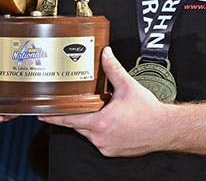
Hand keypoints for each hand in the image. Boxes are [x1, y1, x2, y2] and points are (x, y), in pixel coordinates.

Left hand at [39, 47, 170, 156]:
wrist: (164, 129)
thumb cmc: (148, 111)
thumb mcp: (128, 86)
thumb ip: (113, 69)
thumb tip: (105, 54)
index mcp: (100, 122)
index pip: (69, 120)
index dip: (54, 117)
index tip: (41, 114)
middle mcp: (100, 138)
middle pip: (78, 125)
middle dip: (76, 115)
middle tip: (72, 105)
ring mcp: (106, 147)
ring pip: (89, 133)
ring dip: (90, 122)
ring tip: (99, 111)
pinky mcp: (112, 152)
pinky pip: (99, 140)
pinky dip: (100, 131)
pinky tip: (110, 121)